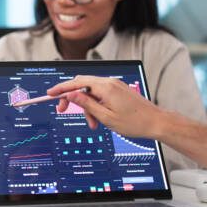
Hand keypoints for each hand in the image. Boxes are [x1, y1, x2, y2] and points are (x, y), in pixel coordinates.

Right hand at [47, 75, 164, 138]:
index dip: (61, 88)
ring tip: (93, 123)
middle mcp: (109, 82)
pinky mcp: (118, 91)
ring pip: (91, 92)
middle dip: (72, 99)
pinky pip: (100, 95)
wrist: (156, 122)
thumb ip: (86, 104)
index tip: (50, 94)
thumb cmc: (135, 122)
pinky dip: (96, 105)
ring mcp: (115, 86)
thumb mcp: (106, 117)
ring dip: (87, 107)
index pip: (76, 83)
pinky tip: (99, 118)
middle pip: (81, 85)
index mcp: (105, 87)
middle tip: (64, 110)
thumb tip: (71, 94)